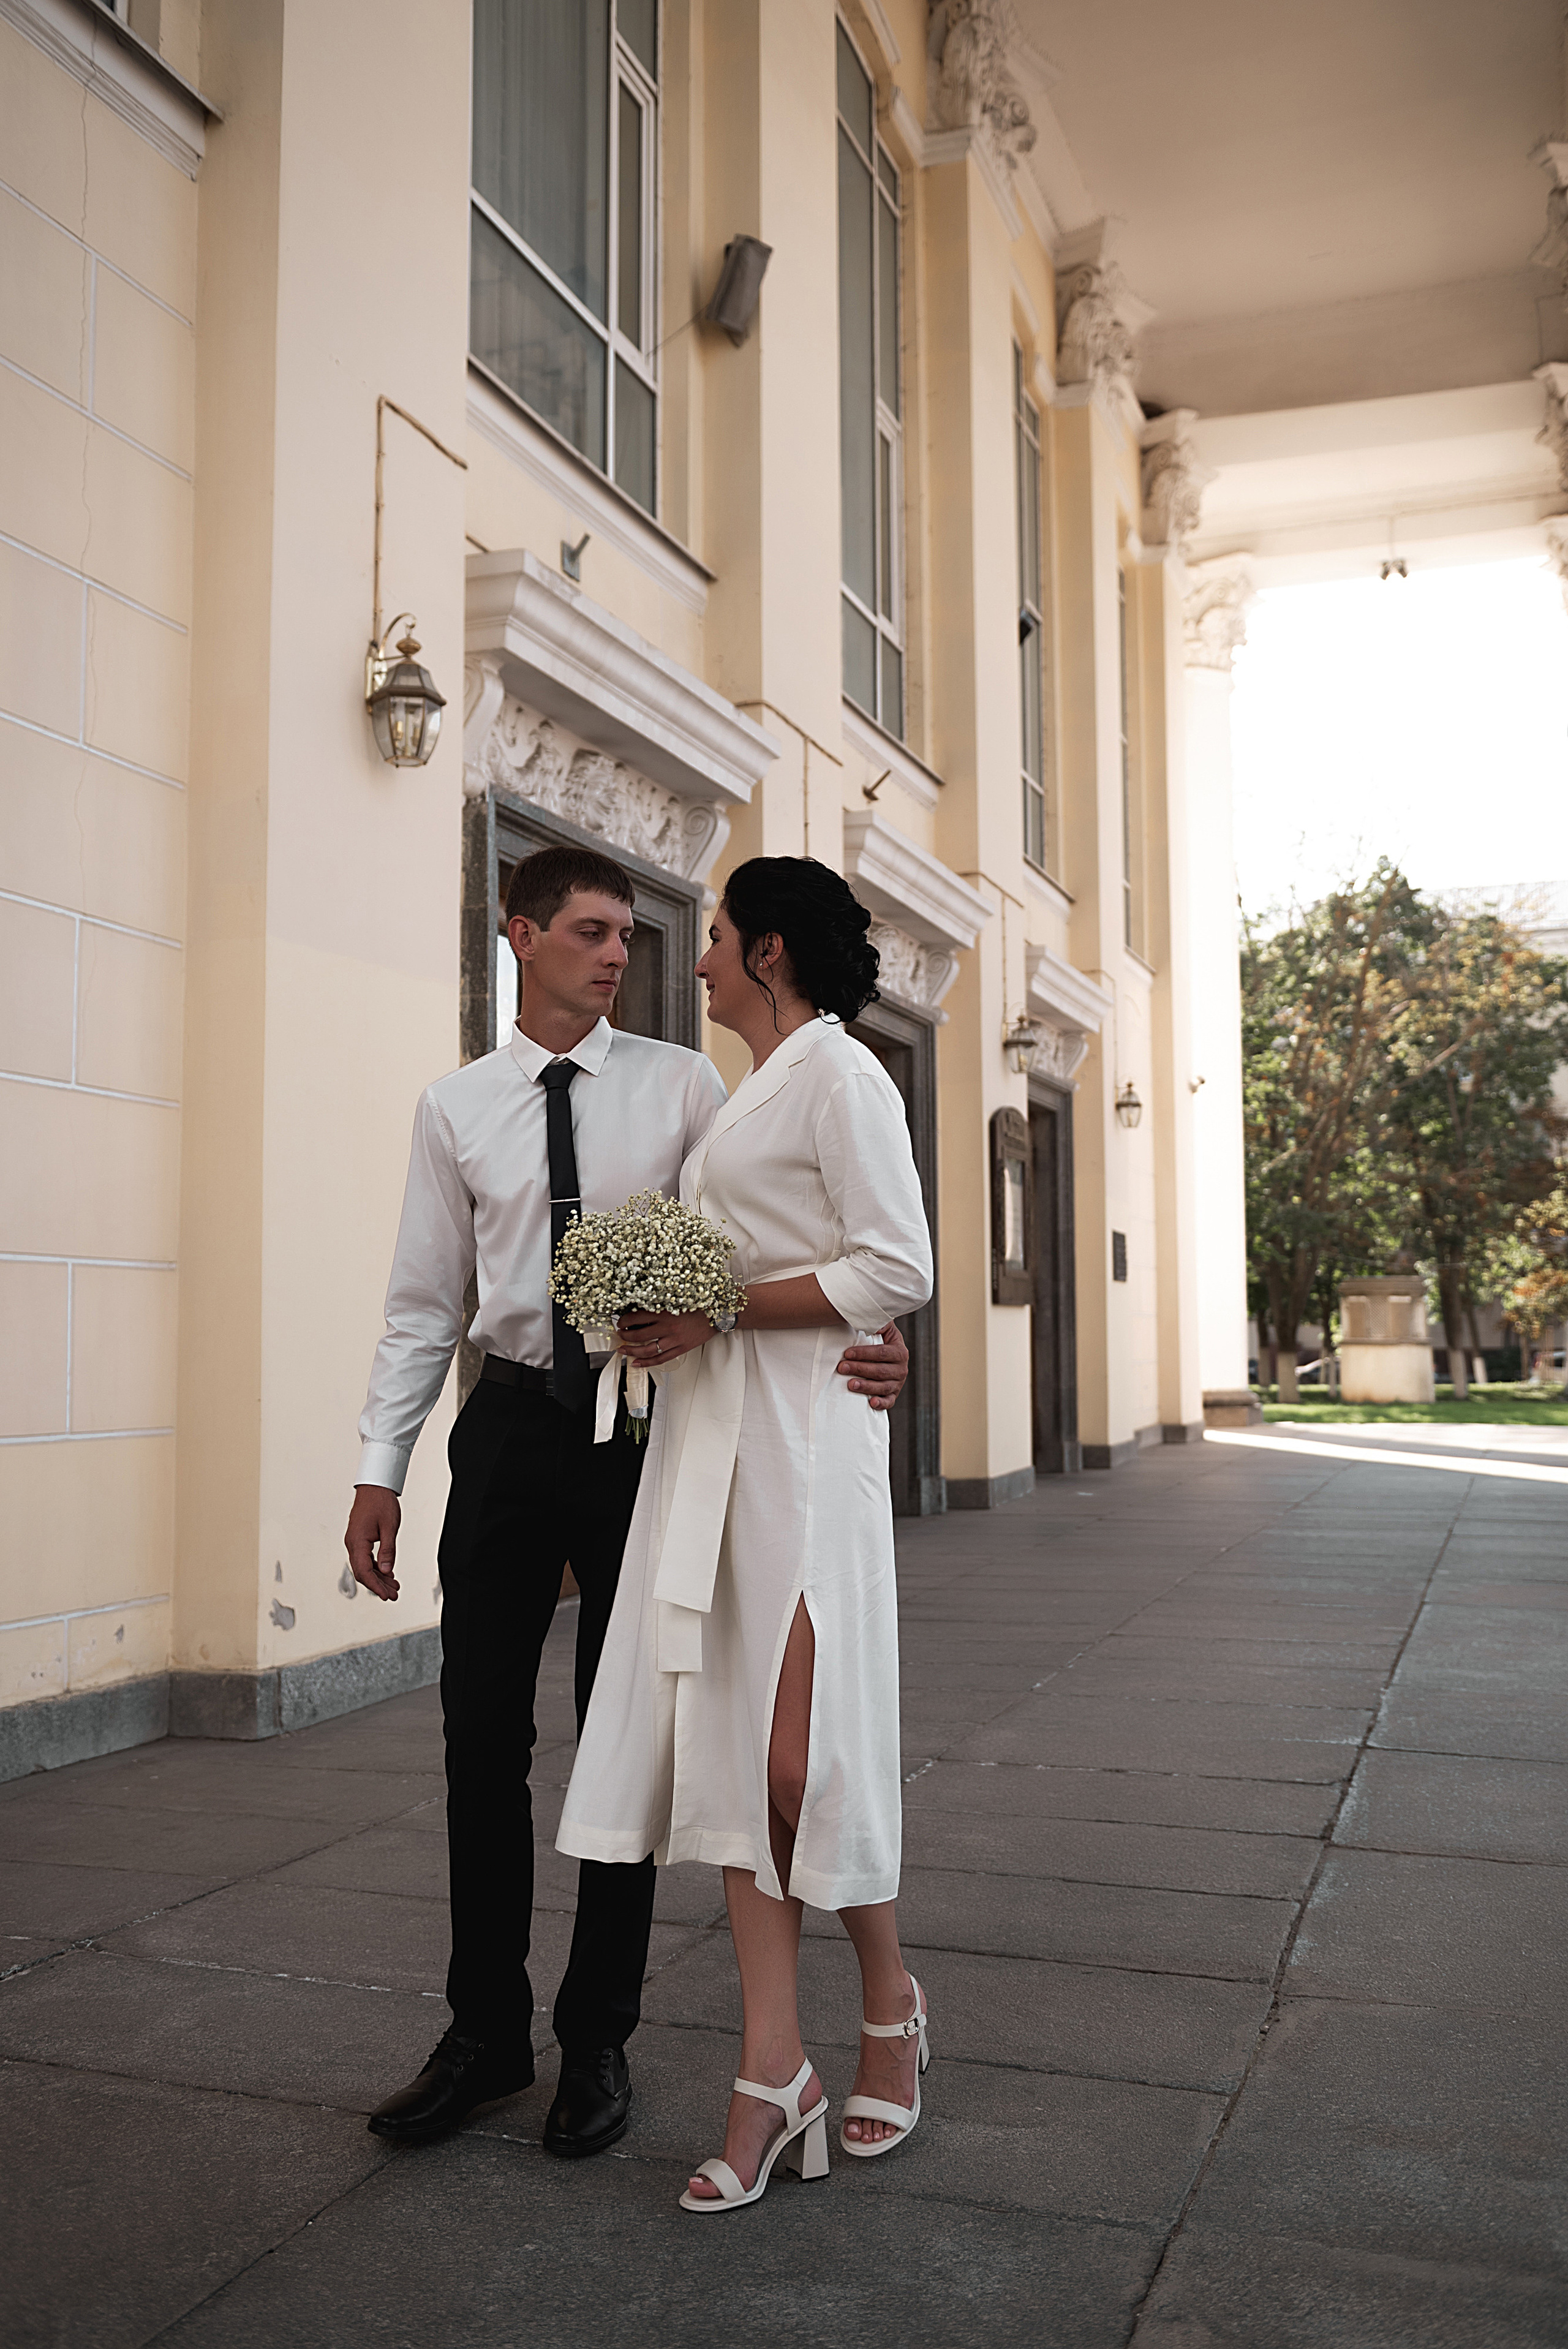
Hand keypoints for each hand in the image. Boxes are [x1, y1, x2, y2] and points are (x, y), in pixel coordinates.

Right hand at [345, 1485, 401, 1600]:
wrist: (374, 1486)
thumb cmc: (381, 1503)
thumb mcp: (389, 1527)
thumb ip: (388, 1550)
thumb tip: (386, 1571)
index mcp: (357, 1542)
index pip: (363, 1571)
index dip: (375, 1586)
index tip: (386, 1596)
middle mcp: (352, 1544)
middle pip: (363, 1572)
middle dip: (378, 1585)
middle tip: (394, 1595)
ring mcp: (355, 1542)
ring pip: (365, 1566)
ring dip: (379, 1578)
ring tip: (394, 1587)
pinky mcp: (359, 1539)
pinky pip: (366, 1558)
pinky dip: (377, 1567)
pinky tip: (388, 1574)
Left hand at [619, 1309, 712, 1368]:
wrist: (717, 1315)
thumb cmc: (698, 1306)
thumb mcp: (676, 1300)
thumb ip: (659, 1305)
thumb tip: (640, 1310)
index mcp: (665, 1312)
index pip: (637, 1317)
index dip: (624, 1320)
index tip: (620, 1322)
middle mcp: (667, 1327)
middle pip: (638, 1335)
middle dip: (624, 1336)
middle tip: (619, 1335)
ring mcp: (674, 1340)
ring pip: (646, 1350)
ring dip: (631, 1351)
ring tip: (623, 1350)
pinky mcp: (680, 1349)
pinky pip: (660, 1359)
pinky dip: (646, 1363)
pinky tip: (636, 1363)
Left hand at [837, 1320, 908, 1411]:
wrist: (889, 1356)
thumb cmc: (881, 1341)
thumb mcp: (884, 1329)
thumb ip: (878, 1322)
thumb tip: (869, 1316)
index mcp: (900, 1351)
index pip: (882, 1353)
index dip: (864, 1353)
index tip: (847, 1353)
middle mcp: (901, 1368)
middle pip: (880, 1370)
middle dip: (860, 1369)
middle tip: (842, 1367)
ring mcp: (898, 1383)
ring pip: (883, 1387)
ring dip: (866, 1386)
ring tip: (850, 1384)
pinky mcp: (893, 1395)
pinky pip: (889, 1401)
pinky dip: (881, 1403)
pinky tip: (870, 1402)